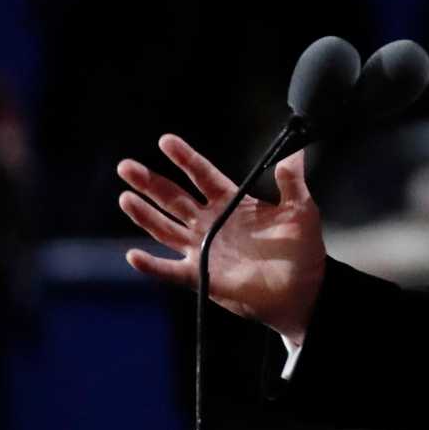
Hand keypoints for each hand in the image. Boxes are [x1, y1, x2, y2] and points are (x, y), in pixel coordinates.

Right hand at [117, 134, 326, 344]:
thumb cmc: (302, 248)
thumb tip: (293, 150)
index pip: (202, 174)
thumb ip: (292, 180)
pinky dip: (152, 265)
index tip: (166, 141)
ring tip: (125, 197)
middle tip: (126, 166)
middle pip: (174, 198)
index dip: (184, 158)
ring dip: (144, 214)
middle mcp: (211, 222)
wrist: (303, 289)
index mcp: (231, 202)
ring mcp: (204, 249)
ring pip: (166, 229)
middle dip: (150, 182)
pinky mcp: (202, 276)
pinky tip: (134, 255)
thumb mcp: (301, 208)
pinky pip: (171, 271)